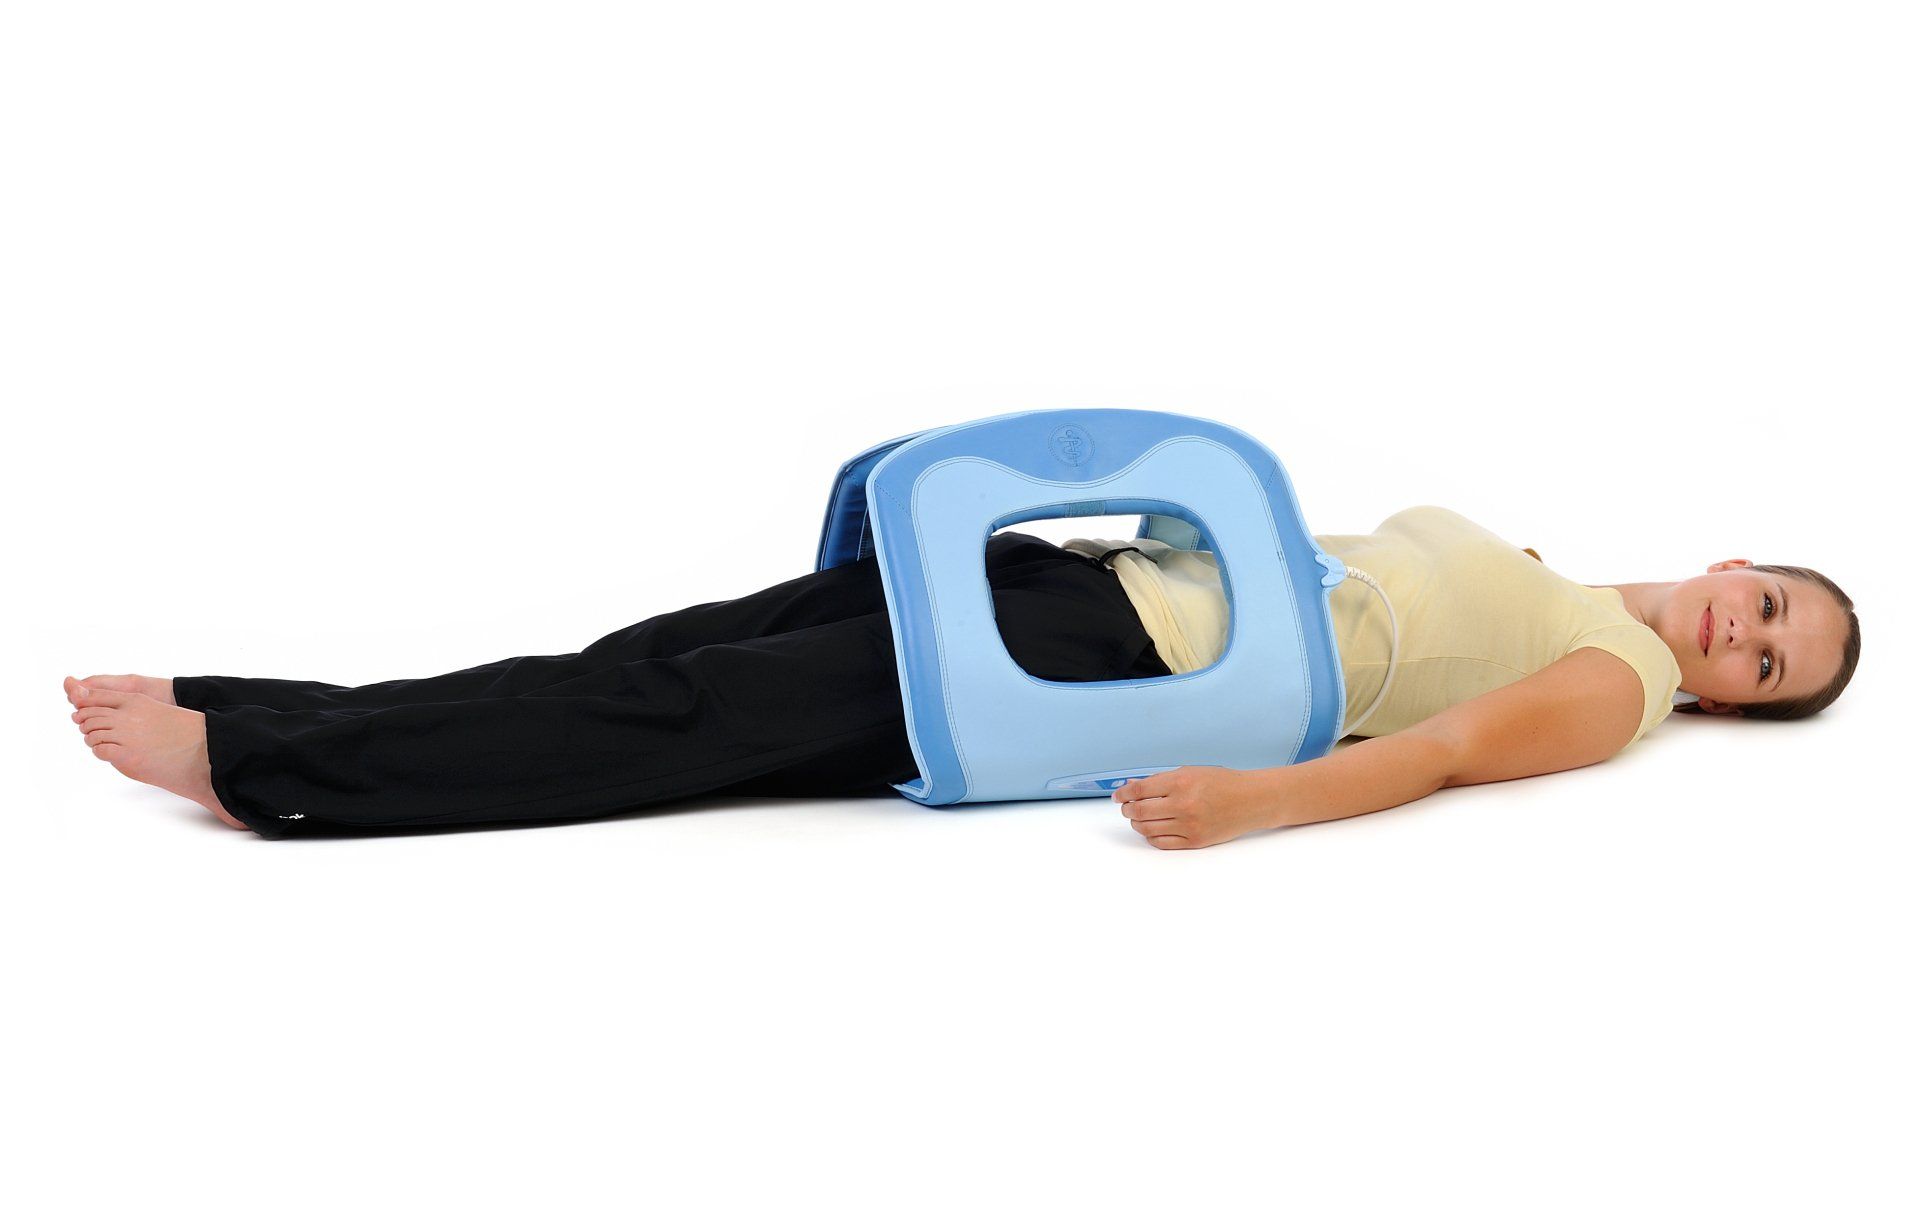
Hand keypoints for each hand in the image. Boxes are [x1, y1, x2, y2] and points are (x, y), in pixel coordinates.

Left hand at [1111, 766, 1270, 849]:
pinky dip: (1151, 836)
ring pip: (1147, 829)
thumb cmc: (1222, 783)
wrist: (1251, 801)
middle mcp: (1183, 804)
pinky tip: (1153, 829)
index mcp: (1180, 782)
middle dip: (1127, 810)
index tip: (1118, 795)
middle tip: (1127, 807)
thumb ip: (1160, 780)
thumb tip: (1132, 787)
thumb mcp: (1190, 772)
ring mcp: (1188, 825)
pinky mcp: (1194, 841)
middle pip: (1139, 812)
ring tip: (1140, 818)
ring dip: (1137, 824)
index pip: (1138, 790)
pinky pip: (1161, 843)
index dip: (1123, 793)